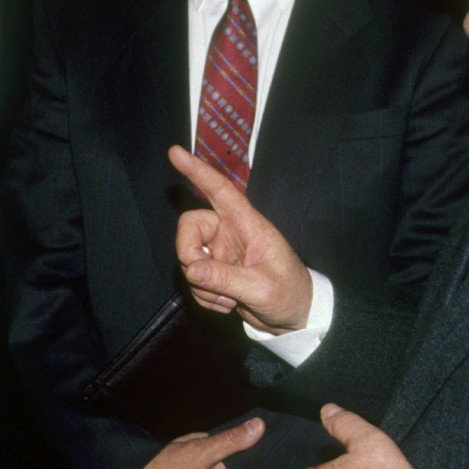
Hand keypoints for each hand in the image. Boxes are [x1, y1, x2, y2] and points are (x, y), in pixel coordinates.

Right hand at [169, 145, 312, 333]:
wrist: (294, 316)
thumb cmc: (288, 293)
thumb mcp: (261, 288)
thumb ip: (225, 277)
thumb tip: (190, 269)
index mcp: (247, 224)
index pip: (219, 191)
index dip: (197, 171)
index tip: (175, 153)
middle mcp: (229, 233)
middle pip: (189, 227)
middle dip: (188, 255)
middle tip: (202, 279)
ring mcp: (220, 253)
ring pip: (189, 259)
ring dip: (203, 285)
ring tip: (231, 298)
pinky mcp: (215, 272)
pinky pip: (193, 279)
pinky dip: (205, 295)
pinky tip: (228, 303)